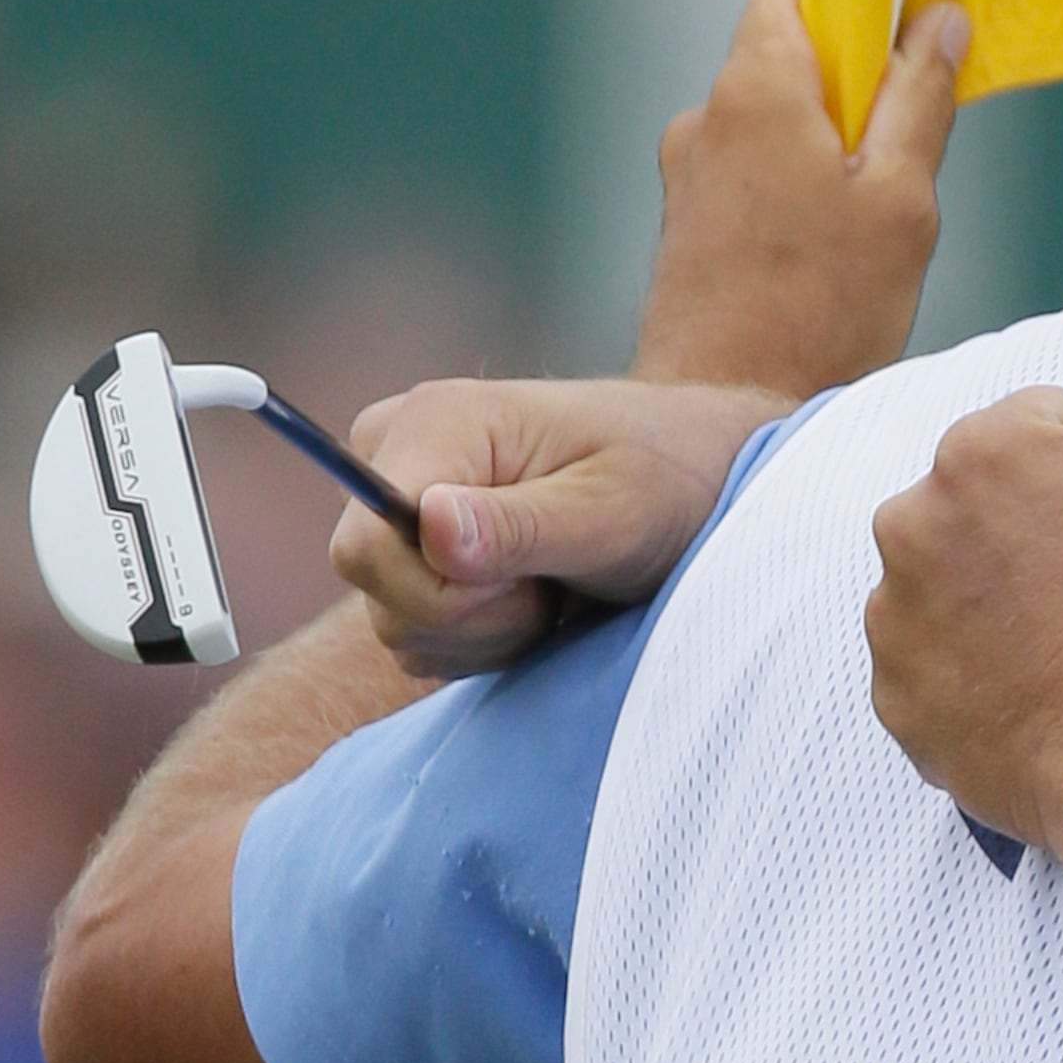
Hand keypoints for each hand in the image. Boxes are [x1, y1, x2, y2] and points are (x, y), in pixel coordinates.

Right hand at [331, 378, 782, 676]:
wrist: (696, 476)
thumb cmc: (667, 479)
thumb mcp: (610, 511)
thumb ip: (519, 527)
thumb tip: (429, 524)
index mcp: (436, 423)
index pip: (366, 547)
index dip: (440, 594)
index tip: (529, 584)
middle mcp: (398, 452)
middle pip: (377, 588)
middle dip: (471, 618)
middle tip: (553, 589)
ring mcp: (400, 503)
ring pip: (396, 621)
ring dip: (484, 633)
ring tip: (553, 588)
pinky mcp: (413, 549)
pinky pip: (417, 633)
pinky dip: (482, 639)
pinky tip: (535, 601)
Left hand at [634, 0, 968, 390]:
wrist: (726, 413)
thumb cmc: (821, 312)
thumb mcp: (901, 200)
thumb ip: (920, 98)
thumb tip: (941, 20)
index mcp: (758, 88)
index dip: (854, 3)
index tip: (903, 48)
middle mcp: (707, 115)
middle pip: (787, 56)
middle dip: (850, 89)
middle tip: (901, 157)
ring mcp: (688, 169)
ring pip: (772, 121)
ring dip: (823, 149)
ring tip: (864, 225)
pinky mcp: (685, 220)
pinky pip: (750, 171)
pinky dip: (792, 190)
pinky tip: (825, 255)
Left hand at [865, 390, 1062, 859]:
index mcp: (985, 449)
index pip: (1040, 426)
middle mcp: (913, 519)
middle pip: (976, 500)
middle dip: (1024, 527)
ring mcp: (892, 612)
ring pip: (941, 580)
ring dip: (987, 596)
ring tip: (1056, 645)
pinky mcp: (892, 692)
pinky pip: (928, 661)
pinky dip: (967, 669)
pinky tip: (1028, 690)